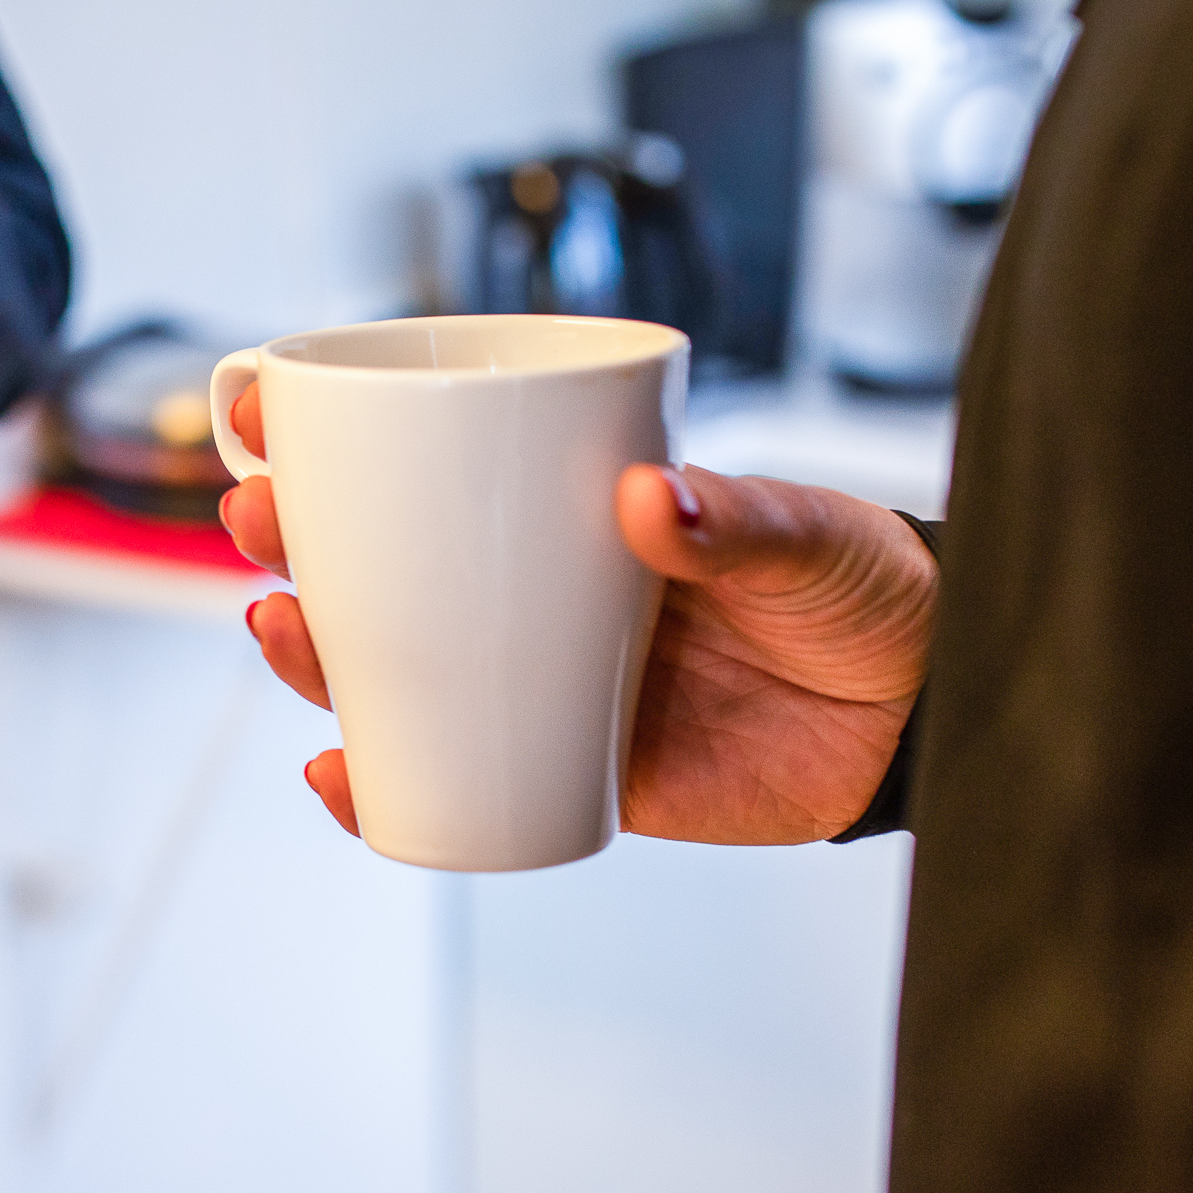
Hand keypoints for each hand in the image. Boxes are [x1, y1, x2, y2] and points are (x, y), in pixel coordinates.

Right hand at [218, 386, 937, 844]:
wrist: (933, 718)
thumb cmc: (872, 593)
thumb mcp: (812, 533)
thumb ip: (734, 519)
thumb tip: (641, 502)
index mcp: (577, 509)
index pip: (439, 462)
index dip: (340, 440)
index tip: (269, 408)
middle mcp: (541, 592)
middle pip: (386, 566)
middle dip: (300, 542)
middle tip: (259, 520)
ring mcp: (546, 683)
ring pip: (399, 671)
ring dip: (320, 655)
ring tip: (285, 629)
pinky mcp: (572, 774)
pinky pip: (454, 778)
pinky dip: (384, 784)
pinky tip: (339, 772)